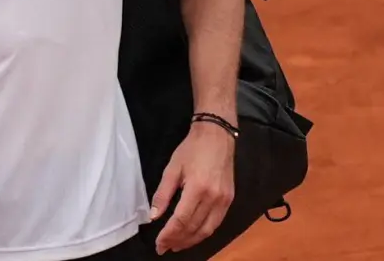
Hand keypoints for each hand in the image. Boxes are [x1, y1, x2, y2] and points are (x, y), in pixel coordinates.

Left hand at [150, 122, 235, 254]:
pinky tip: (193, 235)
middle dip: (177, 240)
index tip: (159, 244)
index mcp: (197, 188)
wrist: (217, 135)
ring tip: (177, 245)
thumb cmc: (192, 149)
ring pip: (207, 230)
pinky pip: (216, 223)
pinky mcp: (229, 199)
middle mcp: (213, 197)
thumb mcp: (172, 169)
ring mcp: (224, 200)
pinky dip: (204, 232)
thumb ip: (162, 195)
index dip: (168, 235)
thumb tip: (153, 216)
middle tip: (164, 247)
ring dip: (191, 241)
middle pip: (194, 228)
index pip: (181, 220)